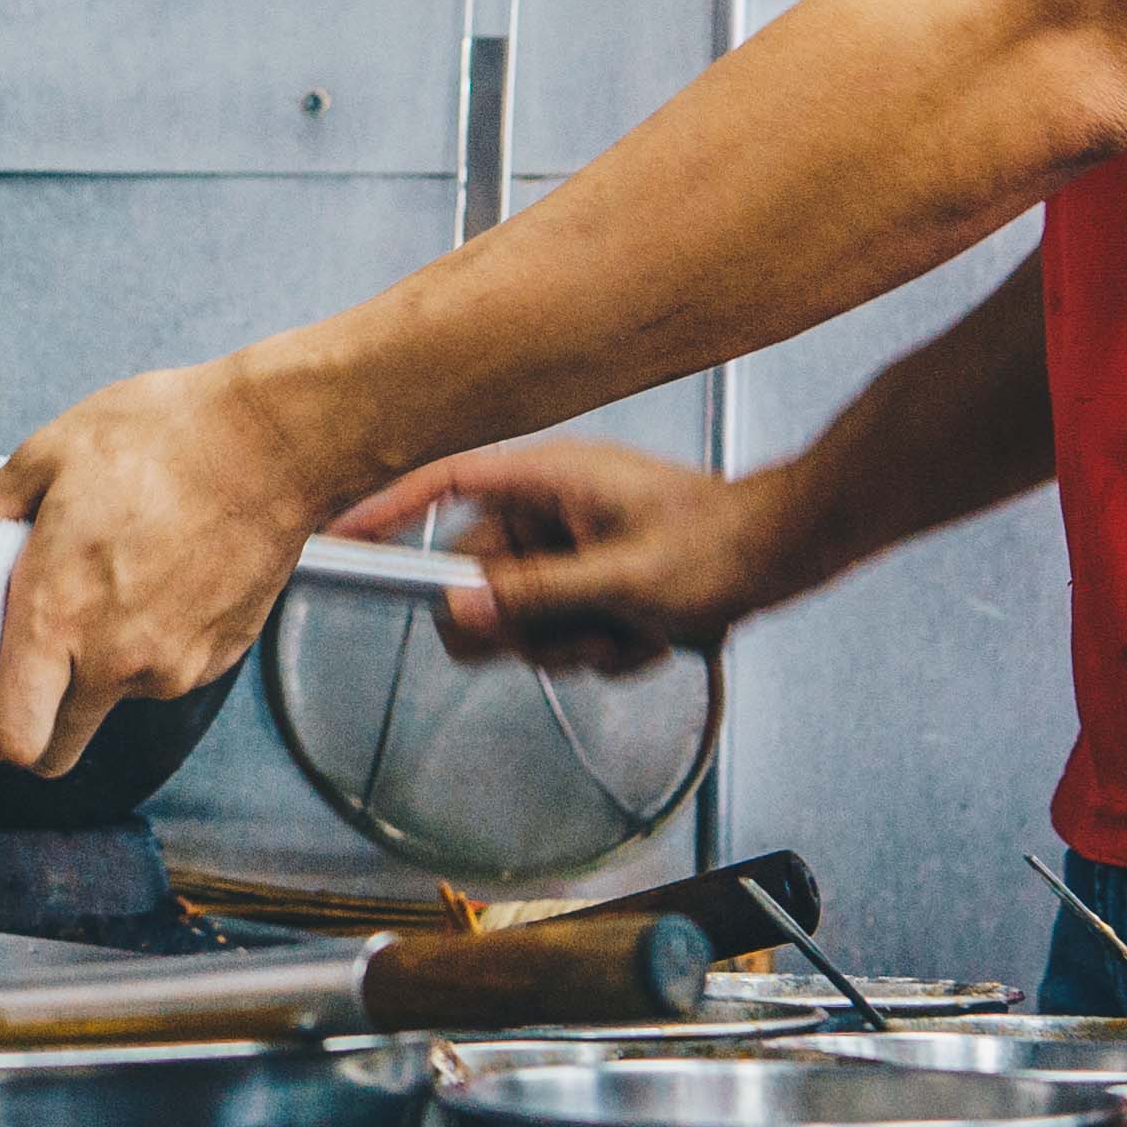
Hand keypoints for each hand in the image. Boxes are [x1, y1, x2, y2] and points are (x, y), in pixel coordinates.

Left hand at [0, 355, 350, 778]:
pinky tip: (162, 575)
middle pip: (55, 751)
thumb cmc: (161, 440)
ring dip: (100, 663)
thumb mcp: (44, 454)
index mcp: (57, 614)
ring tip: (117, 575)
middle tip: (35, 657)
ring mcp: (172, 668)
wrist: (272, 442)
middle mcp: (114, 660)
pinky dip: (152, 641)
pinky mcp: (217, 660)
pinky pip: (164, 672)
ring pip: (113, 701)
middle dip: (34, 722)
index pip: (9, 738)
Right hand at [334, 439, 797, 674]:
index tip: (341, 542)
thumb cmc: (717, 547)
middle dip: (518, 623)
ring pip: (517, 616)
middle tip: (566, 638)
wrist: (784, 554)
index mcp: (548, 478)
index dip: (386, 509)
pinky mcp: (586, 579)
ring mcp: (566, 545)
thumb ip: (532, 598)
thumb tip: (455, 611)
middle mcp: (547, 509)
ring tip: (628, 635)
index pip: (443, 484)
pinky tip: (646, 639)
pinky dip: (595, 648)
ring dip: (567, 642)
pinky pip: (555, 631)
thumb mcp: (621, 582)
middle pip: (475, 573)